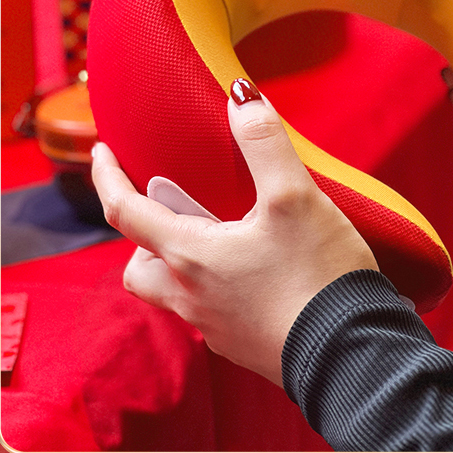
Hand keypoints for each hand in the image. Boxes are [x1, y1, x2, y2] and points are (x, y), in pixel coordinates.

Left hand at [91, 79, 377, 386]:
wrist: (352, 356)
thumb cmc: (319, 277)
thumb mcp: (295, 197)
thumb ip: (264, 142)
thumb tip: (240, 97)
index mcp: (192, 256)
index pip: (125, 213)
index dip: (106, 177)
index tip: (101, 152)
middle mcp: (192, 296)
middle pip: (140, 264)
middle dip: (144, 232)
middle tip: (174, 204)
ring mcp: (215, 326)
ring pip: (172, 290)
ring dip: (177, 259)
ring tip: (217, 234)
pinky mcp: (242, 342)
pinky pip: (208, 309)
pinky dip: (213, 283)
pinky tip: (253, 271)